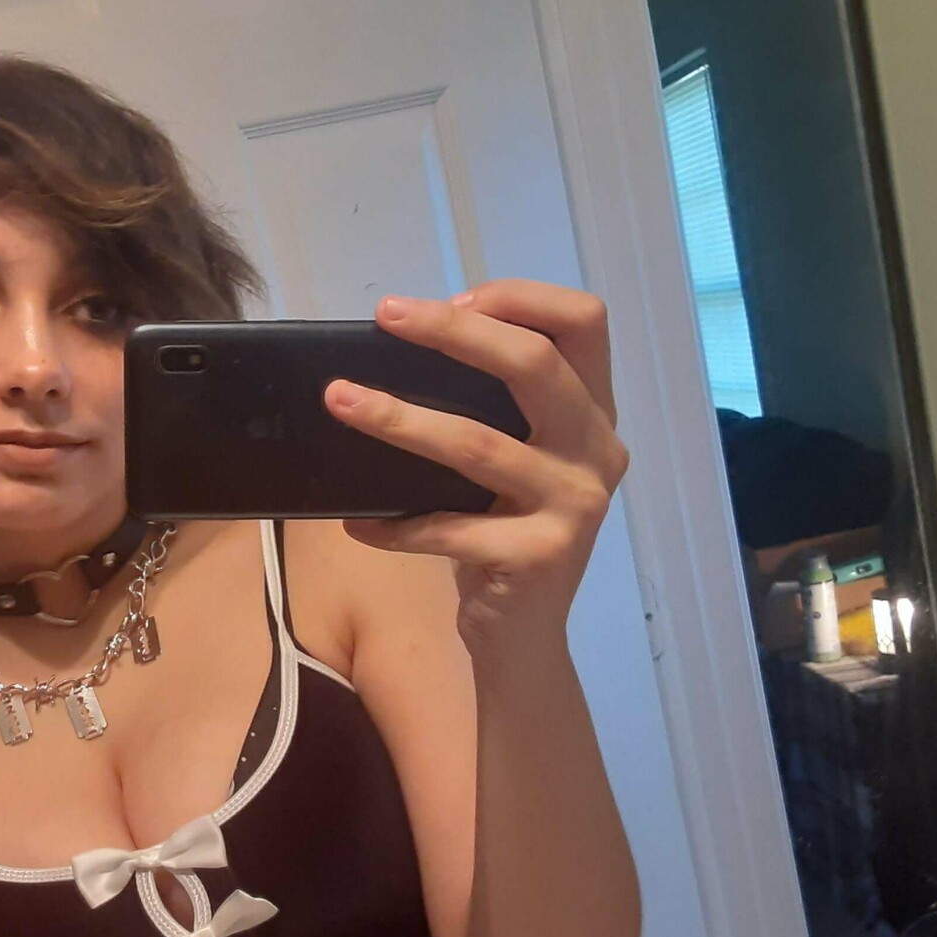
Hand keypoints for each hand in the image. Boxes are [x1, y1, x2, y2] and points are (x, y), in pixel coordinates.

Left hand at [325, 281, 628, 657]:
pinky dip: (393, 525)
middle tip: (387, 316)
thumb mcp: (511, 461)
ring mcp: (576, 505)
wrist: (523, 638)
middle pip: (534, 363)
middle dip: (453, 331)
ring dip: (398, 418)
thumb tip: (400, 344)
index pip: (584, 321)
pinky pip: (448, 527)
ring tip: (340, 400)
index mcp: (594, 414)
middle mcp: (597, 451)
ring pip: (477, 442)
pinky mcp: (541, 555)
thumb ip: (491, 408)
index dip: (520, 297)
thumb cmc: (502, 536)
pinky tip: (354, 524)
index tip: (453, 300)